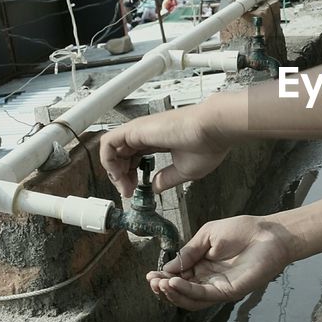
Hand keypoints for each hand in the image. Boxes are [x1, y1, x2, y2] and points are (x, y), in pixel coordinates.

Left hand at [100, 105, 227, 196]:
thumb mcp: (184, 171)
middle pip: (120, 156)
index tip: (136, 190)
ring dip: (113, 172)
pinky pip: (108, 144)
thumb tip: (154, 187)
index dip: (130, 176)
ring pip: (111, 150)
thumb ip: (166, 179)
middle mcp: (146, 135)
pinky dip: (108, 160)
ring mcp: (139, 131)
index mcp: (157, 142)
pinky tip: (120, 174)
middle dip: (120, 177)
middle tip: (128, 192)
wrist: (213, 129)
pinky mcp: (134, 129)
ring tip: (124, 187)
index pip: (133, 158)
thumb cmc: (207, 145)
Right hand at [147, 214, 299, 308]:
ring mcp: (218, 287)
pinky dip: (187, 291)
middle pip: (181, 291)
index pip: (178, 277)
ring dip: (173, 293)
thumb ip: (189, 252)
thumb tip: (168, 268)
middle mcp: (208, 279)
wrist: (268, 233)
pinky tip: (174, 283)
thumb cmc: (242, 230)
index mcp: (202, 266)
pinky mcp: (228, 292)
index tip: (150, 274)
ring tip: (159, 284)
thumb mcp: (207, 236)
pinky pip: (203, 296)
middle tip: (151, 281)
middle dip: (164, 288)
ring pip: (190, 298)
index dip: (163, 277)